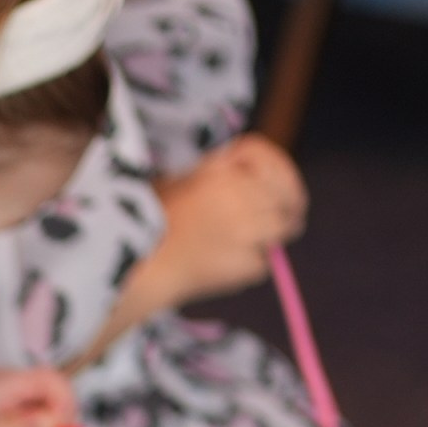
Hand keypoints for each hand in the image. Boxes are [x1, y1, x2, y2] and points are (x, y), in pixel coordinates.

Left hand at [0, 365, 79, 426]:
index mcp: (3, 384)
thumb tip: (56, 423)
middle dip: (62, 413)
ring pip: (45, 398)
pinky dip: (38, 422)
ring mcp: (6, 390)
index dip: (67, 404)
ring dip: (51, 419)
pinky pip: (32, 407)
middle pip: (54, 387)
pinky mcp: (3, 402)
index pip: (54, 380)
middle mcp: (7, 381)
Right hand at [150, 136, 307, 307]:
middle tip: (285, 224)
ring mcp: (245, 227)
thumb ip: (225, 178)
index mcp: (219, 168)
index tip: (285, 190)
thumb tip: (268, 191)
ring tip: (237, 248)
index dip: (284, 175)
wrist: (139, 267)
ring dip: (267, 241)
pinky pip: (262, 264)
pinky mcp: (247, 260)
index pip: (267, 158)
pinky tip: (220, 267)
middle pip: (287, 197)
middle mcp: (237, 192)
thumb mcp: (185, 183)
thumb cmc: (156, 225)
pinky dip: (248, 268)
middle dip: (288, 211)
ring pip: (281, 231)